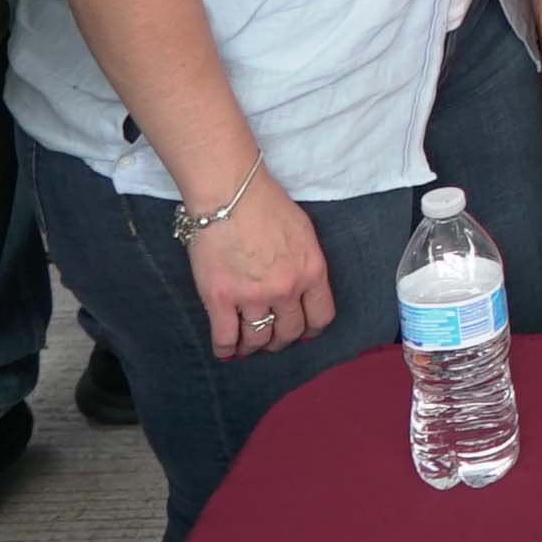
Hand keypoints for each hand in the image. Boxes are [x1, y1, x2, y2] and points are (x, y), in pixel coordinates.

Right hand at [190, 172, 334, 357]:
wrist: (229, 192)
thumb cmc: (266, 205)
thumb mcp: (304, 233)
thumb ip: (307, 263)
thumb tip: (305, 288)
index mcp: (311, 271)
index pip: (321, 316)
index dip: (311, 329)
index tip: (303, 332)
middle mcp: (286, 289)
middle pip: (289, 332)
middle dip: (281, 340)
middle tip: (271, 338)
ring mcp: (252, 296)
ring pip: (257, 339)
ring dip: (253, 346)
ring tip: (247, 344)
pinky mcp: (220, 298)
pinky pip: (225, 338)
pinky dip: (226, 349)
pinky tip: (226, 349)